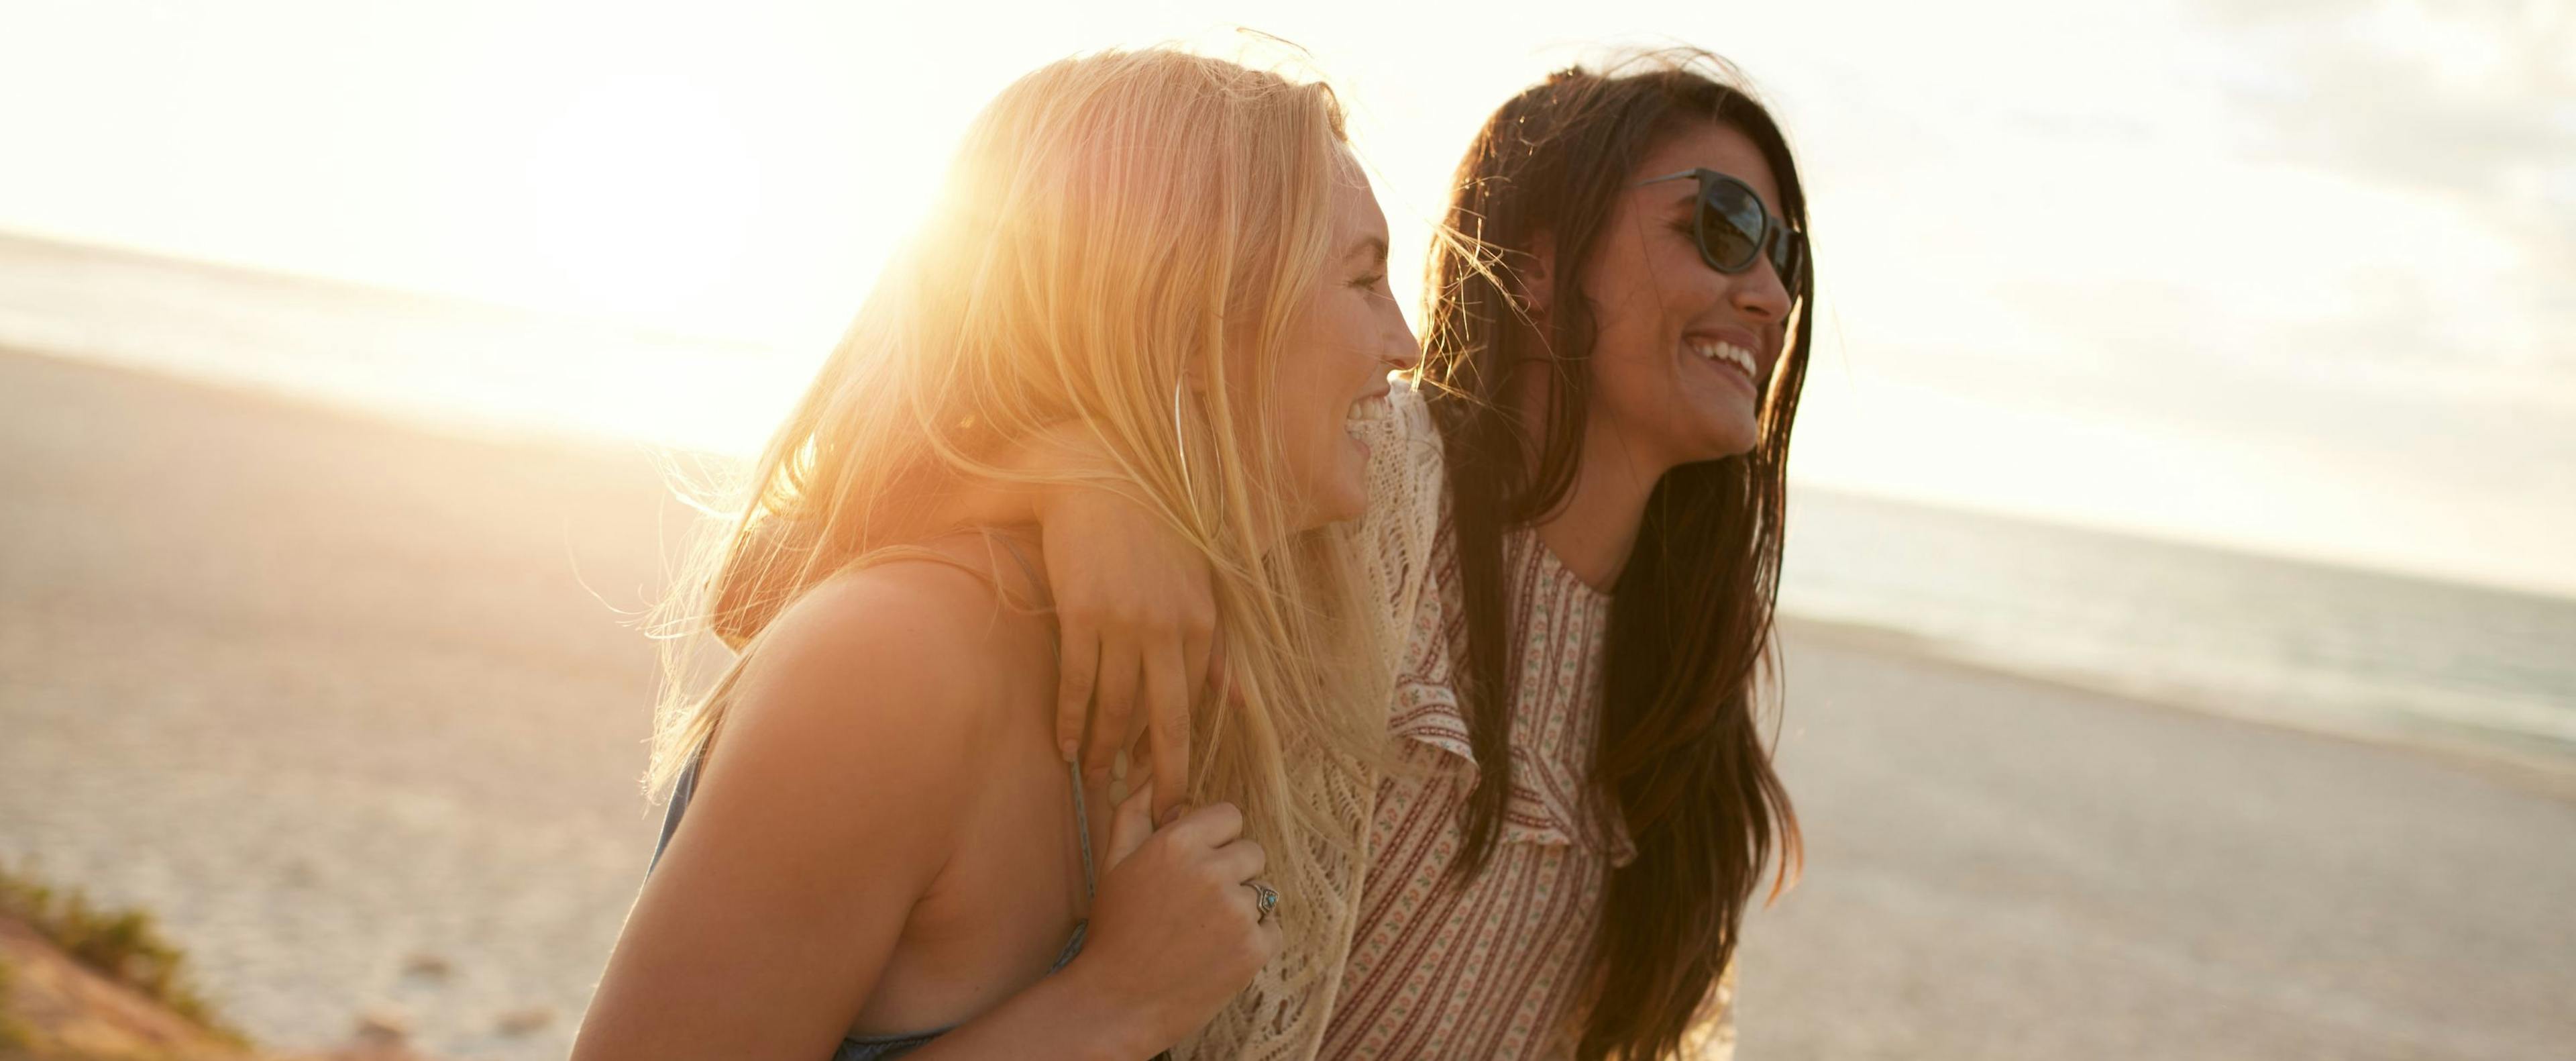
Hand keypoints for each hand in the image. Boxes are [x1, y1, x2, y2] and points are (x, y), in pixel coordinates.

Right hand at [1035, 485, 1220, 824]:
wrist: (1100, 480)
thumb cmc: (1153, 535)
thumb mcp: (1198, 587)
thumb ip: (1217, 649)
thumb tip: (1243, 702)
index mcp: (1201, 623)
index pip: (1191, 704)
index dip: (1179, 750)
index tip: (1171, 784)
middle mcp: (1168, 628)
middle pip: (1163, 720)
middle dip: (1159, 774)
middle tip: (1154, 815)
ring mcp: (1124, 623)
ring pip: (1115, 707)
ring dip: (1104, 751)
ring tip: (1095, 781)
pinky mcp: (1083, 614)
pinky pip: (1078, 683)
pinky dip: (1071, 720)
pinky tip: (1065, 746)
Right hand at [1067, 779, 1280, 1052]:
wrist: (1116, 1002)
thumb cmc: (1115, 929)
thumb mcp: (1114, 862)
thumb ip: (1135, 812)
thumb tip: (1153, 775)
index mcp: (1178, 843)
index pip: (1231, 816)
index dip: (1215, 839)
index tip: (1197, 863)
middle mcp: (1212, 871)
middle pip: (1252, 852)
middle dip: (1231, 872)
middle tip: (1197, 903)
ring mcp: (1237, 912)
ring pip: (1262, 891)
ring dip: (1241, 908)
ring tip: (1202, 932)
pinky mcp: (1254, 950)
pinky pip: (1273, 928)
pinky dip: (1252, 941)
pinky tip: (1217, 952)